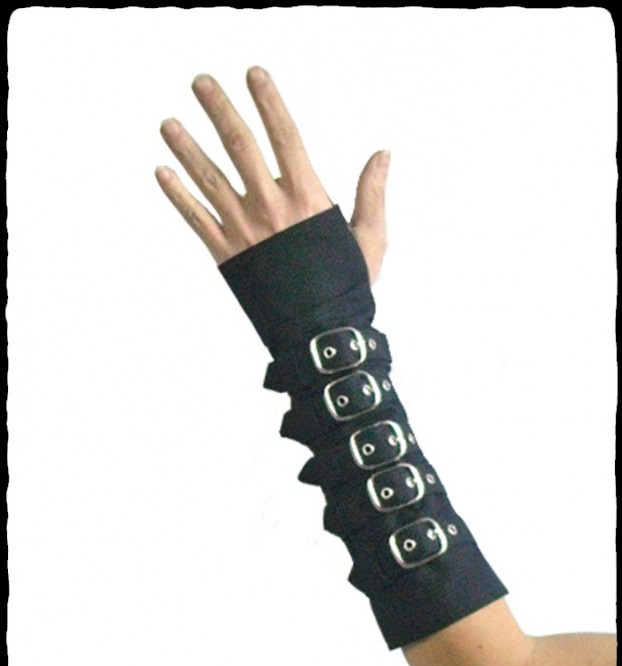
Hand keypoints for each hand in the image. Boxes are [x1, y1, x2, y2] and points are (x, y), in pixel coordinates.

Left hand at [155, 66, 389, 283]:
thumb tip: (383, 152)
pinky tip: (161, 172)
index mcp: (308, 198)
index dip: (269, 101)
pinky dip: (177, 195)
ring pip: (210, 179)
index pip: (285, 135)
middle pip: (240, 146)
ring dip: (186, 148)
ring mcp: (244, 231)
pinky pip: (196, 219)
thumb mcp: (370, 238)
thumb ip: (372, 192)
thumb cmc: (349, 287)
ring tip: (167, 123)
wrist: (318, 333)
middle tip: (200, 82)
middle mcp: (271, 207)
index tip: (253, 73)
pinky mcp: (226, 255)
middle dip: (218, 110)